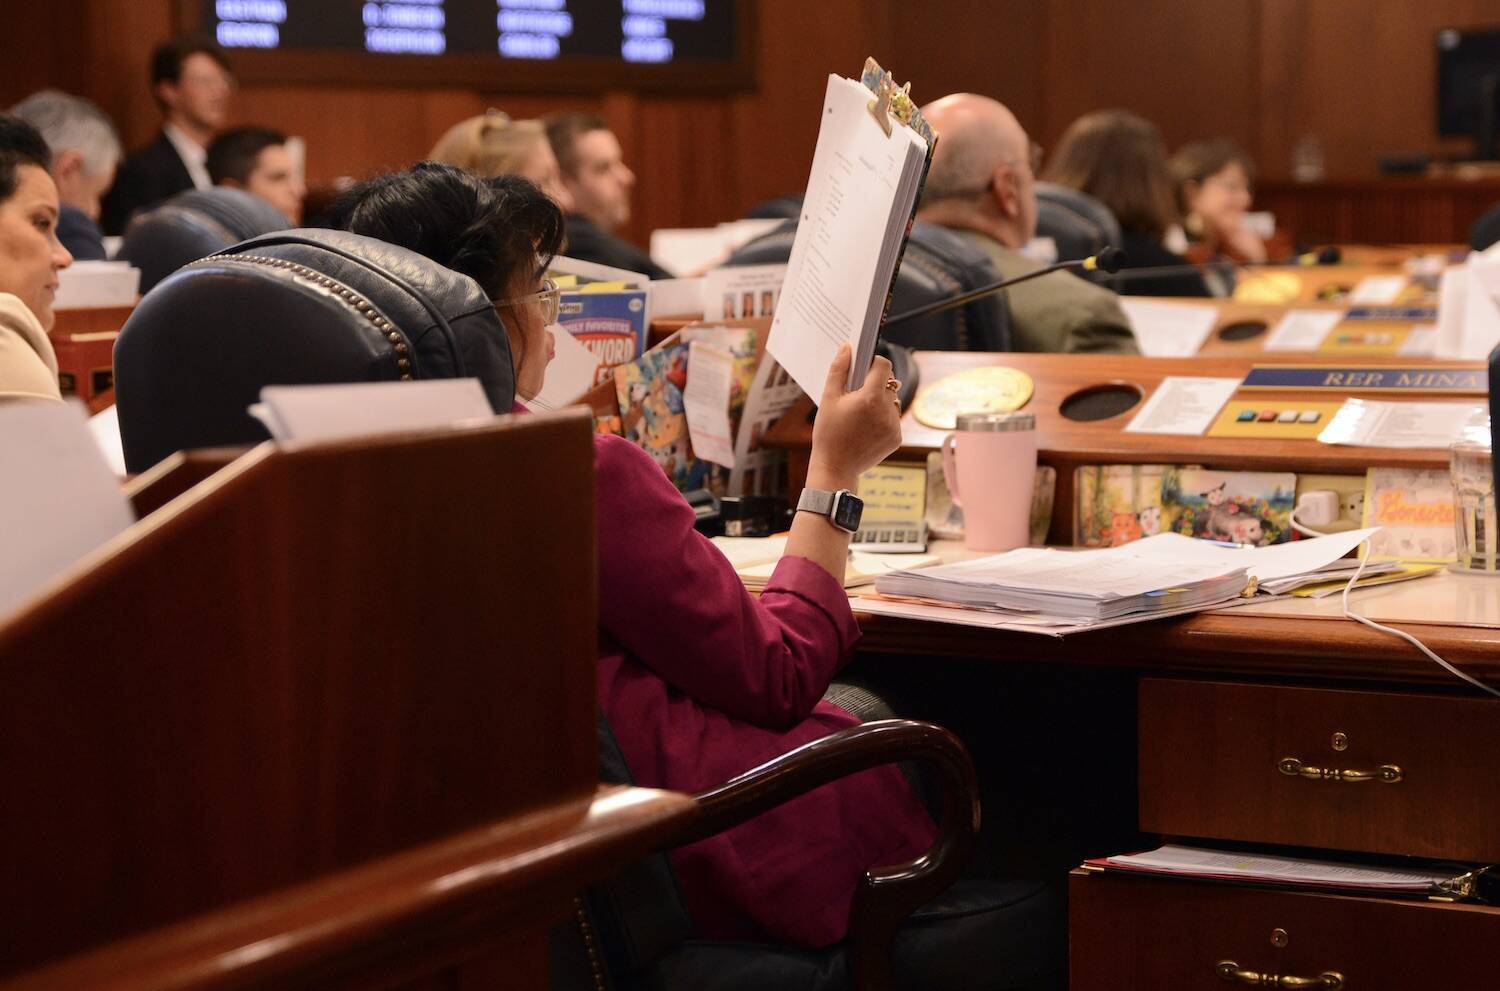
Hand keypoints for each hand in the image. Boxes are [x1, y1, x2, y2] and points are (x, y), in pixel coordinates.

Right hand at [807, 344, 902, 485]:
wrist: (835, 468)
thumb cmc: (828, 433)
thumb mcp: (828, 399)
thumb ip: (838, 370)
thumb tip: (847, 348)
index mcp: (870, 398)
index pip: (884, 366)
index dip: (874, 363)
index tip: (862, 369)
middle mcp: (886, 410)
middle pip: (889, 383)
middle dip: (875, 384)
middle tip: (856, 394)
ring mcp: (894, 426)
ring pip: (892, 401)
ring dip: (880, 402)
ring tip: (860, 414)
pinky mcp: (897, 438)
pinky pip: (893, 419)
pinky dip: (882, 418)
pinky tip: (866, 428)